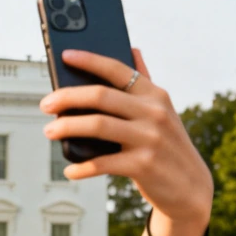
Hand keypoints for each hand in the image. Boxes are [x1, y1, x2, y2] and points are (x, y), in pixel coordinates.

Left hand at [40, 48, 212, 224]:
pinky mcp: (143, 165)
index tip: (65, 56)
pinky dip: (81, 167)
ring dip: (67, 127)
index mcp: (154, 95)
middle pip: (100, 96)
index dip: (90, 60)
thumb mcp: (162, 111)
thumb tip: (131, 49)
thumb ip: (144, 82)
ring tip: (49, 131)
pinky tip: (69, 170)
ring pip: (98, 125)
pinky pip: (102, 163)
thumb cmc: (166, 145)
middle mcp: (153, 113)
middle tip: (45, 104)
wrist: (190, 186)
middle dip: (67, 97)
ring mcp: (149, 138)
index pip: (118, 69)